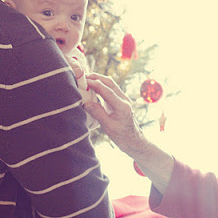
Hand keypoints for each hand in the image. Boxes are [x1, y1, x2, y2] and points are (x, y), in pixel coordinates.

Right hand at [85, 74, 173, 192]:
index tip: (83, 80)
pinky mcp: (120, 102)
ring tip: (86, 80)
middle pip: (109, 82)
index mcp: (122, 105)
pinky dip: (101, 87)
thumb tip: (85, 103)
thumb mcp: (108, 126)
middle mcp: (124, 99)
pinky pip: (110, 90)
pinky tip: (92, 88)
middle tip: (82, 76)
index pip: (106, 90)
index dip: (94, 83)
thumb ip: (97, 113)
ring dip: (98, 80)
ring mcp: (123, 99)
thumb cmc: (122, 136)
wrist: (134, 141)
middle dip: (96, 77)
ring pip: (110, 84)